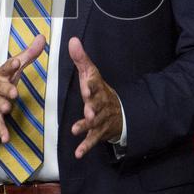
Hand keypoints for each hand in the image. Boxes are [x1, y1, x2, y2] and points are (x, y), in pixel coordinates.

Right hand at [0, 35, 45, 142]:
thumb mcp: (12, 69)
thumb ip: (28, 54)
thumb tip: (42, 38)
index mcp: (1, 75)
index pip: (6, 69)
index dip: (11, 66)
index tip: (16, 63)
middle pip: (0, 88)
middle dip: (6, 90)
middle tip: (13, 93)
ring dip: (2, 107)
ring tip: (7, 109)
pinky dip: (1, 131)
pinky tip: (6, 137)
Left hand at [69, 37, 122, 157]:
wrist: (120, 112)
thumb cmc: (99, 91)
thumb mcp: (91, 74)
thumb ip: (81, 58)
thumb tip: (72, 40)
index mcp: (97, 88)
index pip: (94, 84)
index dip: (90, 84)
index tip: (86, 84)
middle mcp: (99, 104)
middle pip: (96, 105)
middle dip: (92, 108)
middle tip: (87, 112)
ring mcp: (100, 119)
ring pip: (94, 123)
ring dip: (85, 126)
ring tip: (75, 130)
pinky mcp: (99, 132)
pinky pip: (92, 140)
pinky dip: (86, 147)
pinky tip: (78, 154)